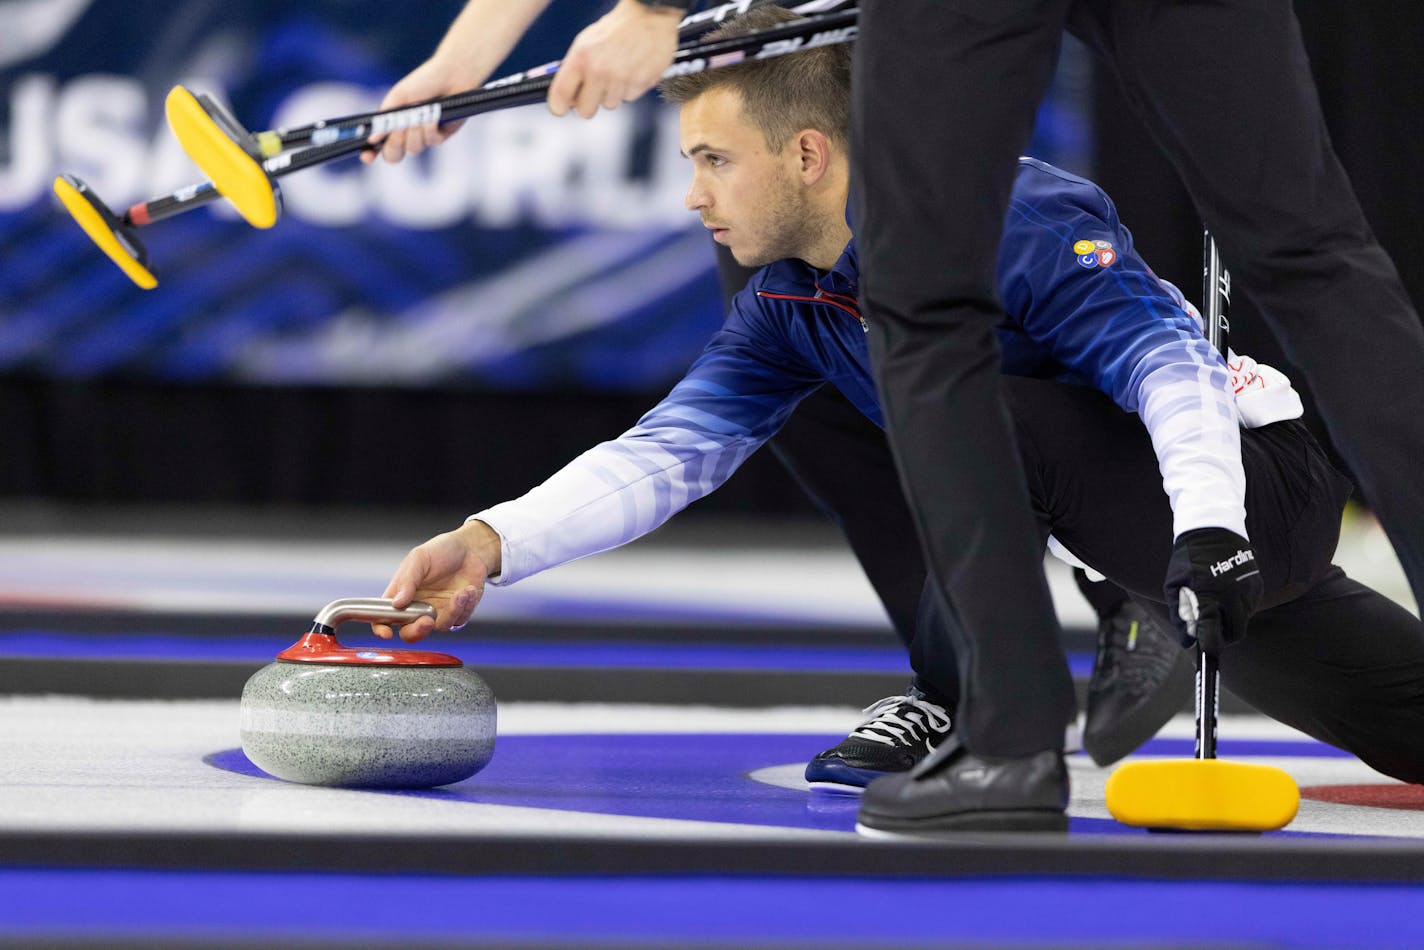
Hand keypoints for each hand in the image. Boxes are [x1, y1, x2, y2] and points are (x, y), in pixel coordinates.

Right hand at [361, 58, 471, 164]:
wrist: (450, 76)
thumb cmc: (422, 83)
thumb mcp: (398, 97)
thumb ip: (385, 119)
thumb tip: (372, 139)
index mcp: (391, 123)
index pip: (377, 147)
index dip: (370, 154)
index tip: (367, 156)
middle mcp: (406, 133)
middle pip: (393, 156)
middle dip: (395, 143)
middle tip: (400, 127)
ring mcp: (423, 137)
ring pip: (413, 149)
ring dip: (414, 131)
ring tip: (419, 112)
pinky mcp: (440, 136)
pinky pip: (431, 141)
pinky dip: (429, 127)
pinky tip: (432, 115)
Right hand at [374, 520, 502, 641]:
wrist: (471, 548)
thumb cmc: (441, 550)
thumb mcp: (419, 558)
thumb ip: (407, 580)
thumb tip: (397, 603)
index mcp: (401, 594)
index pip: (383, 617)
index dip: (380, 628)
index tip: (386, 632)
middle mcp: (417, 607)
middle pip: (409, 633)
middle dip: (416, 631)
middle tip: (427, 620)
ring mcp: (437, 612)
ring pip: (438, 627)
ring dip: (452, 611)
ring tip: (461, 592)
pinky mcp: (457, 613)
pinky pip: (458, 620)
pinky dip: (464, 606)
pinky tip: (469, 589)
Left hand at [548, 0, 680, 118]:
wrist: (648, 17)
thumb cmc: (615, 30)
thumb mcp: (586, 43)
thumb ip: (574, 70)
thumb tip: (567, 97)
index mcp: (581, 58)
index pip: (560, 95)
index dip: (558, 107)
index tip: (561, 108)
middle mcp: (600, 70)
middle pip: (585, 111)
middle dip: (588, 104)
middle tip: (593, 92)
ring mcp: (621, 79)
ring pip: (609, 105)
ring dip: (611, 94)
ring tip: (617, 72)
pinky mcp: (641, 83)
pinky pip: (628, 98)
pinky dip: (628, 88)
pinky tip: (631, 71)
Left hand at [1163, 528, 1262, 654]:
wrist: (1213, 531)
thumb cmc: (1187, 561)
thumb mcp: (1175, 587)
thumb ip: (1180, 615)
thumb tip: (1188, 641)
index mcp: (1208, 599)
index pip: (1212, 636)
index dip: (1210, 650)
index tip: (1208, 659)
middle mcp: (1232, 598)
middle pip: (1233, 635)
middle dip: (1222, 636)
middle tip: (1209, 626)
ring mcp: (1247, 593)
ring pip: (1242, 621)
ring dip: (1230, 619)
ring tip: (1216, 600)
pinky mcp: (1257, 588)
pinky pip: (1249, 608)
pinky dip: (1238, 606)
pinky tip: (1227, 590)